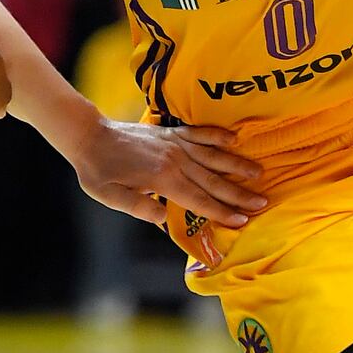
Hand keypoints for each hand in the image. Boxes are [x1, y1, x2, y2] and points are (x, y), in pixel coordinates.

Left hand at [70, 119, 266, 227]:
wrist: (90, 136)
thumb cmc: (98, 170)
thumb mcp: (109, 196)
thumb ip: (137, 207)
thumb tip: (162, 218)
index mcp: (161, 178)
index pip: (198, 200)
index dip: (221, 212)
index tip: (242, 220)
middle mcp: (174, 159)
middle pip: (212, 180)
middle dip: (239, 193)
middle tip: (263, 203)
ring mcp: (175, 143)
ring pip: (213, 156)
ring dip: (236, 165)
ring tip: (259, 173)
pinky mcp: (171, 132)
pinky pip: (200, 133)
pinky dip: (217, 135)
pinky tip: (234, 138)